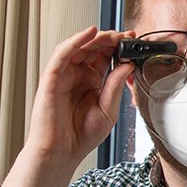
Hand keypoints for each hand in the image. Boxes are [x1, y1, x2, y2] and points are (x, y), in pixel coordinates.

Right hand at [0, 27, 134, 186]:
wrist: (61, 153)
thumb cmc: (80, 136)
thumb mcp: (108, 110)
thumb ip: (115, 86)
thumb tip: (128, 66)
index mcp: (91, 82)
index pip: (106, 58)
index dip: (119, 47)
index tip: (134, 41)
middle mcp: (77, 76)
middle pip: (93, 48)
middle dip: (110, 39)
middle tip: (126, 35)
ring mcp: (64, 75)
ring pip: (79, 47)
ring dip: (96, 37)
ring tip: (112, 34)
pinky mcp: (52, 77)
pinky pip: (63, 54)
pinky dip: (76, 40)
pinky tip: (90, 33)